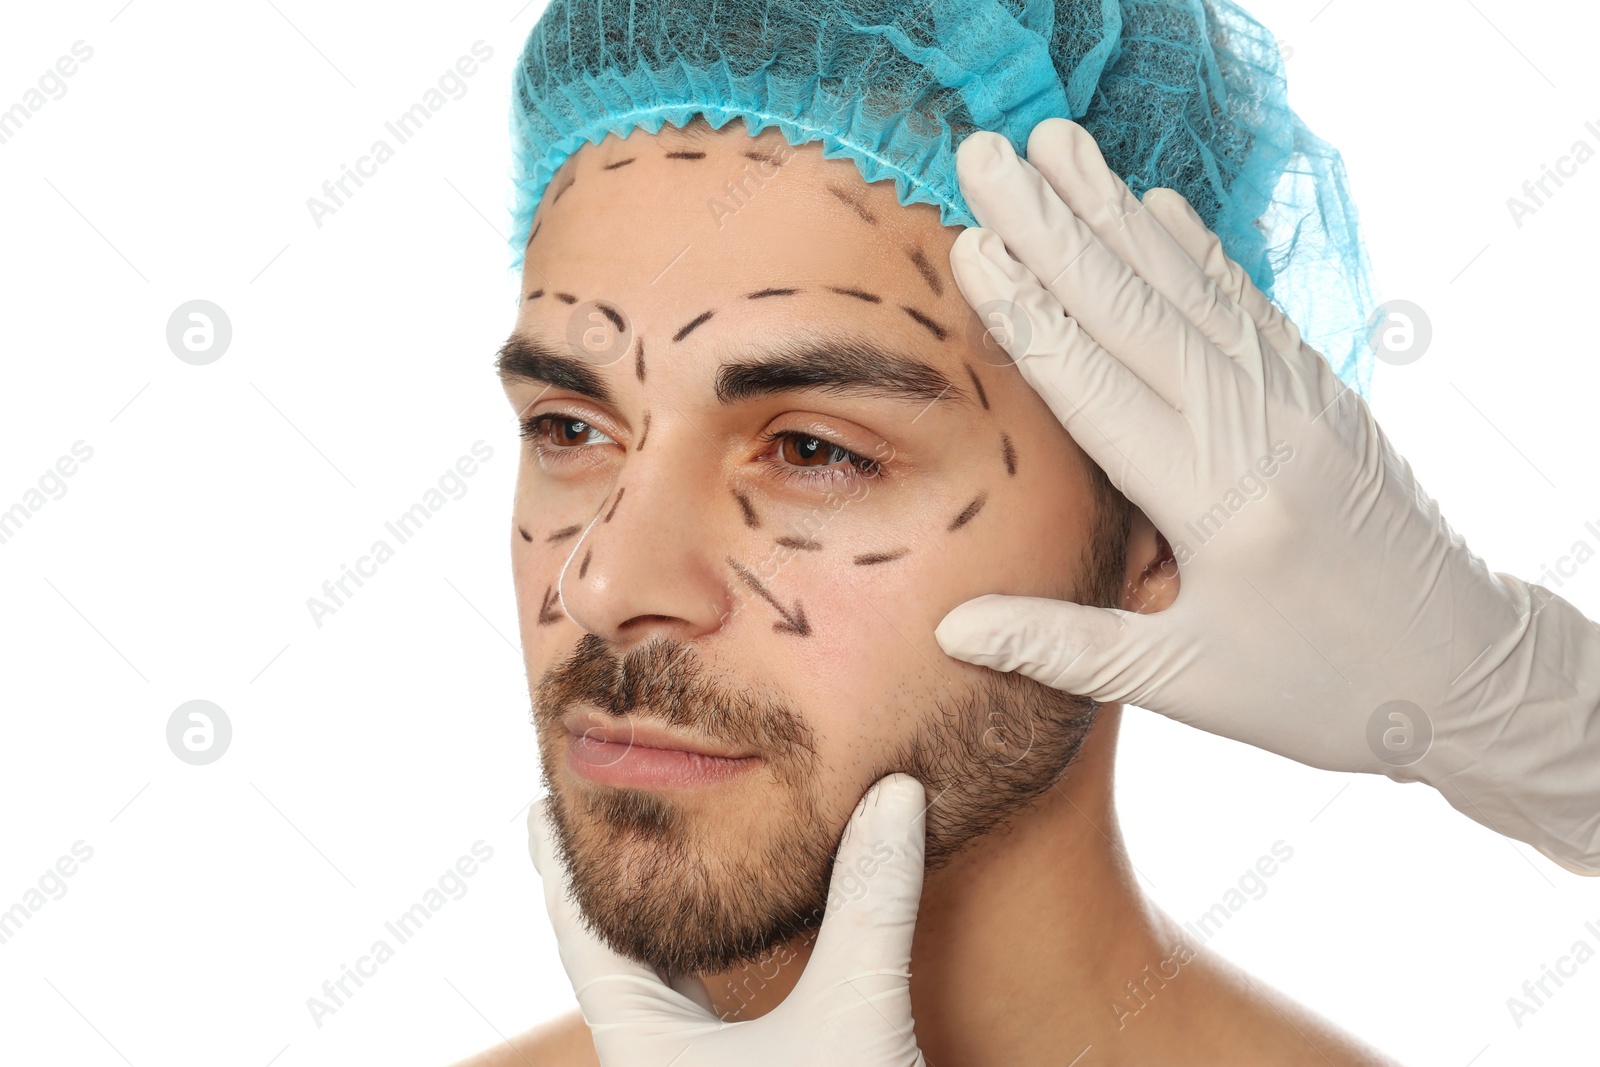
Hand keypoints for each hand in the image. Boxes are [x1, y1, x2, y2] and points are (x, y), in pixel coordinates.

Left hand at [529, 774, 929, 1063]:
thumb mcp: (854, 1017)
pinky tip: (729, 955)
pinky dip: (703, 973)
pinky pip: (699, 1024)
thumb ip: (870, 905)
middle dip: (610, 891)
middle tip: (601, 822)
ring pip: (658, 996)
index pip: (584, 934)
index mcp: (644, 1051)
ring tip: (660, 874)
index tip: (534, 807)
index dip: (560, 866)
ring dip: (660, 934)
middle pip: (614, 960)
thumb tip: (895, 795)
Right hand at [935, 118, 1599, 870]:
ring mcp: (1301, 399)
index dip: (1029, 313)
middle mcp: (1263, 430)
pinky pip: (1246, 302)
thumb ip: (1062, 648)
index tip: (972, 243)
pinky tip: (1155, 202)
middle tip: (985, 154)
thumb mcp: (1186, 684)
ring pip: (1191, 287)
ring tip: (1055, 143)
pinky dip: (1196, 247)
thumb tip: (951, 629)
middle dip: (1052, 225)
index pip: (1099, 387)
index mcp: (1223, 503)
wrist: (1468, 670)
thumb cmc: (1322, 690)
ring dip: (1115, 210)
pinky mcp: (1323, 392)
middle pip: (1137, 309)